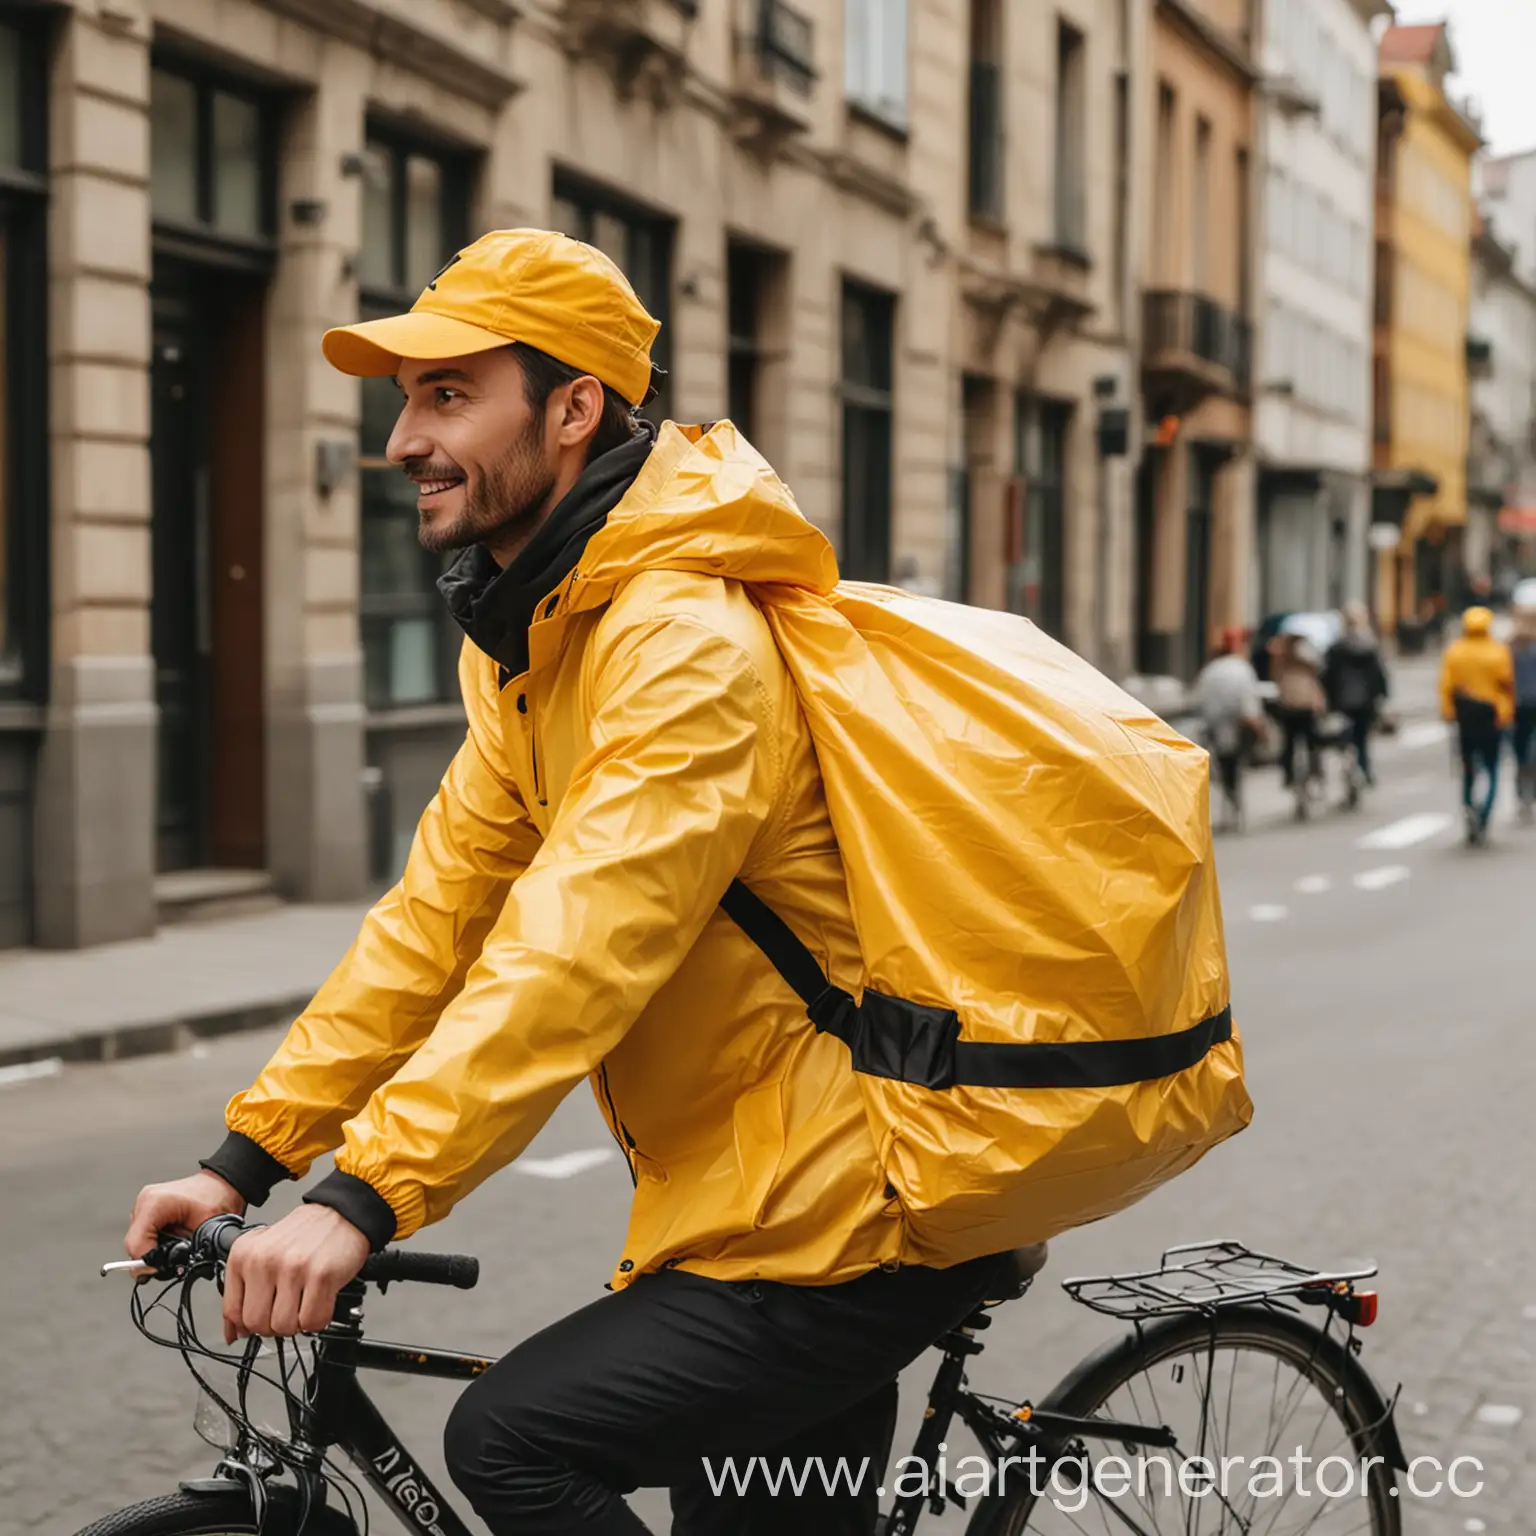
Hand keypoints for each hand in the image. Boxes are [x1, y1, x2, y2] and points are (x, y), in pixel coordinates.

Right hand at [125, 1170, 245, 1260]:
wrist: (223, 1184)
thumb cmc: (219, 1197)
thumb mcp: (208, 1228)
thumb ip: (188, 1251)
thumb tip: (170, 1269)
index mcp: (155, 1203)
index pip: (136, 1246)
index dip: (149, 1263)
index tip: (166, 1267)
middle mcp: (144, 1202)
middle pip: (134, 1246)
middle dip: (154, 1258)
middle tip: (176, 1258)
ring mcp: (143, 1205)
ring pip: (138, 1242)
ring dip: (156, 1251)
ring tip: (178, 1244)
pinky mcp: (147, 1210)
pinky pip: (144, 1235)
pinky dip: (157, 1243)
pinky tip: (173, 1239)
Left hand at [221, 1203, 370, 1342]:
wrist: (342, 1213)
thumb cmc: (305, 1234)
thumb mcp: (264, 1253)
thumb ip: (245, 1291)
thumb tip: (234, 1332)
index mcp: (244, 1254)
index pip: (232, 1310)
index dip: (247, 1324)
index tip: (262, 1318)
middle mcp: (264, 1260)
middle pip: (256, 1324)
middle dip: (275, 1326)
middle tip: (288, 1309)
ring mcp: (292, 1268)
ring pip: (284, 1327)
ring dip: (298, 1323)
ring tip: (305, 1302)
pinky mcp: (320, 1275)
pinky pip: (312, 1321)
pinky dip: (319, 1319)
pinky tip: (321, 1300)